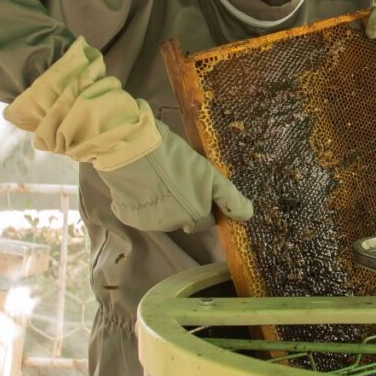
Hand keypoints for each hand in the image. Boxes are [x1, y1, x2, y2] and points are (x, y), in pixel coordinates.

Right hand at [97, 120, 252, 232]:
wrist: (133, 150)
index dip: (204, 203)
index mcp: (194, 216)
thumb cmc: (176, 159)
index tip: (197, 186)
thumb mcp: (209, 174)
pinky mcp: (127, 215)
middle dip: (182, 203)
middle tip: (176, 178)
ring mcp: (148, 222)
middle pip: (183, 217)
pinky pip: (138, 211)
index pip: (205, 220)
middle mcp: (172, 225)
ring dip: (161, 201)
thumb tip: (248, 215)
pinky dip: (141, 199)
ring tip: (156, 176)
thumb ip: (228, 197)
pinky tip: (140, 181)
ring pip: (161, 214)